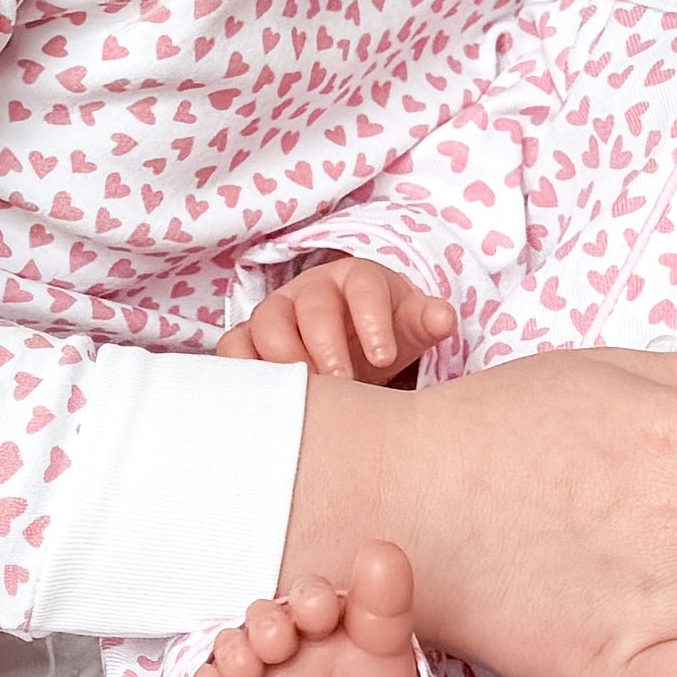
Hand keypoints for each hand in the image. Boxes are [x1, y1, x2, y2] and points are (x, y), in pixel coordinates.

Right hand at [222, 257, 453, 382]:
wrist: (351, 346)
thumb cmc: (383, 334)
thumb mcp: (409, 327)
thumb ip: (426, 321)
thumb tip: (443, 318)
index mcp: (356, 278)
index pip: (362, 288)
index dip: (371, 320)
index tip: (385, 359)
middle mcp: (311, 290)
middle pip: (310, 309)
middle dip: (326, 347)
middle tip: (343, 384)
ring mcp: (276, 311)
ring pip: (266, 324)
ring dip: (285, 361)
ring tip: (309, 395)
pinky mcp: (248, 337)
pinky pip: (234, 346)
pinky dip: (243, 368)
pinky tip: (266, 397)